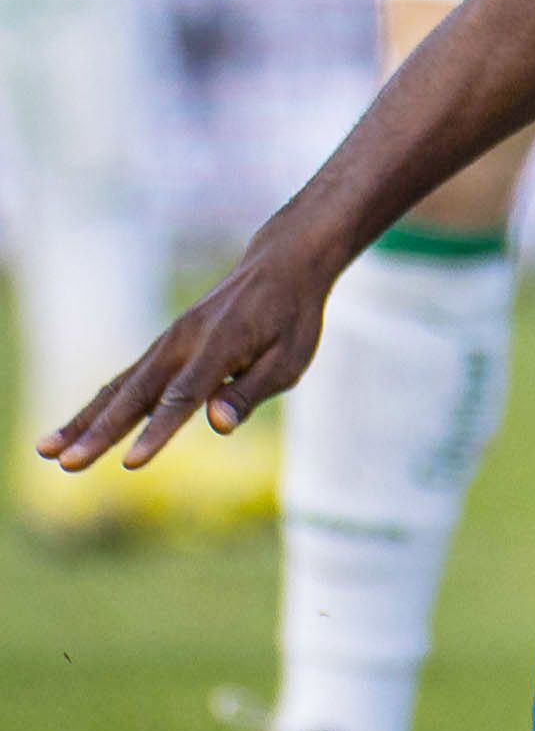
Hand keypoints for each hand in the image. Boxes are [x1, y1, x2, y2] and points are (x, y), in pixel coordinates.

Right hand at [35, 227, 339, 471]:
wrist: (279, 267)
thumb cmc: (291, 319)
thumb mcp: (289, 359)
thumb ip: (249, 392)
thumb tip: (217, 425)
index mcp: (219, 347)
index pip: (183, 398)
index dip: (157, 432)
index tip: (130, 462)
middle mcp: (182, 343)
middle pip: (135, 395)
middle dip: (98, 433)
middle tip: (64, 464)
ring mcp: (168, 343)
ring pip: (119, 387)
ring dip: (83, 420)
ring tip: (46, 450)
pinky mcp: (163, 347)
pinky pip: (125, 379)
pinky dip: (99, 405)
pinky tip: (76, 428)